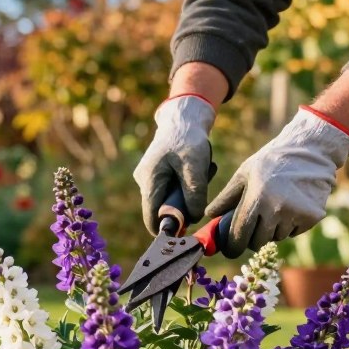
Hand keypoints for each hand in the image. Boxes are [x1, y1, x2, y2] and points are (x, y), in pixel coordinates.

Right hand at [133, 94, 215, 232]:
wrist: (183, 117)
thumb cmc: (188, 139)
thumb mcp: (195, 168)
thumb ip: (194, 195)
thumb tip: (193, 218)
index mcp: (149, 181)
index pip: (151, 218)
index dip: (167, 229)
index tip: (188, 232)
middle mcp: (144, 182)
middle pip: (163, 209)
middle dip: (184, 205)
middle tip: (203, 188)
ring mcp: (150, 178)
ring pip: (170, 198)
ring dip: (189, 192)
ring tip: (204, 171)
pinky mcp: (158, 174)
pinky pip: (173, 188)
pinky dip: (187, 184)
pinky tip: (199, 169)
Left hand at [205, 106, 348, 257]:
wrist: (310, 152)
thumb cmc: (271, 162)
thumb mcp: (244, 174)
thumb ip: (226, 197)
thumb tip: (208, 216)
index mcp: (256, 197)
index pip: (240, 233)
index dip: (232, 246)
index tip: (229, 250)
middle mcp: (276, 209)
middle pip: (258, 241)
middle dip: (251, 238)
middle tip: (251, 229)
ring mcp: (296, 214)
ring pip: (276, 237)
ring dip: (271, 230)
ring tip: (273, 208)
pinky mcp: (312, 217)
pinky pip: (293, 232)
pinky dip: (288, 226)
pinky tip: (289, 207)